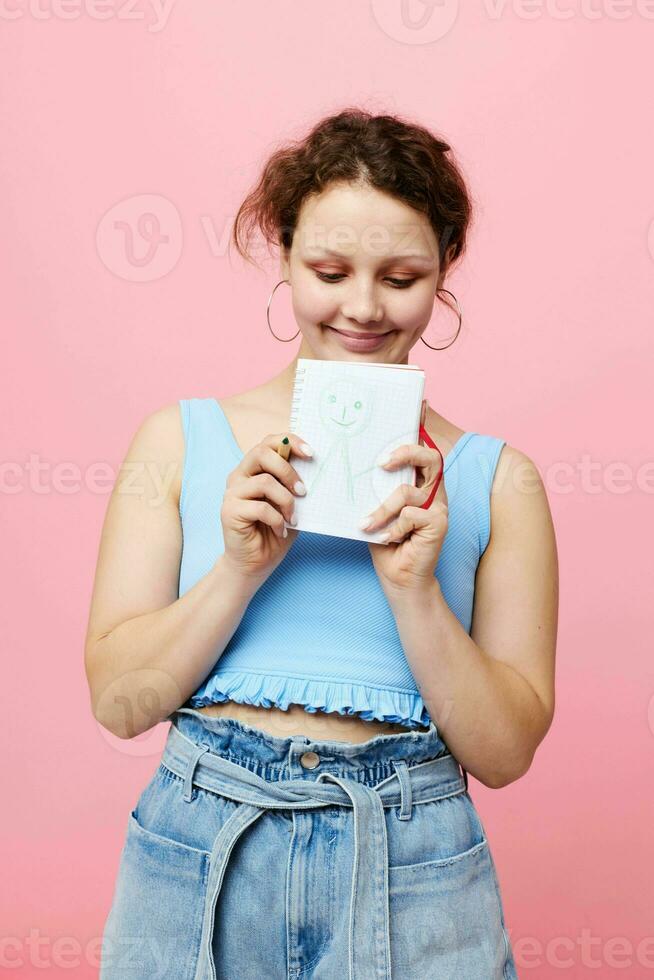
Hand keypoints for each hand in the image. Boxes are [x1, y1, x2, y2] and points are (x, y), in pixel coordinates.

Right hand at [220, 432, 311, 585]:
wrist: (255, 563)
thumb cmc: (275, 530)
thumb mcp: (291, 503)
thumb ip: (295, 484)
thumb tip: (315, 467)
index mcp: (254, 469)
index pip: (268, 442)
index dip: (290, 441)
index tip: (311, 453)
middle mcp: (240, 476)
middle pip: (262, 453)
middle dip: (288, 470)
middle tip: (304, 491)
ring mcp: (232, 493)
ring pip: (264, 482)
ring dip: (286, 501)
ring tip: (293, 518)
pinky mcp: (229, 511)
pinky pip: (260, 507)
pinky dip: (277, 520)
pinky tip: (280, 530)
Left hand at [363, 400, 447, 595]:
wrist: (399, 579)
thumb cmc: (385, 541)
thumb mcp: (373, 507)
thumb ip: (373, 485)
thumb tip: (352, 458)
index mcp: (420, 482)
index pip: (423, 447)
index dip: (422, 425)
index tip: (418, 403)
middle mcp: (434, 490)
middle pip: (430, 457)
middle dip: (406, 453)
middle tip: (382, 463)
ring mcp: (440, 506)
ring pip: (407, 492)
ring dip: (381, 509)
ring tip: (366, 524)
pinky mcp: (440, 524)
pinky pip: (410, 515)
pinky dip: (392, 528)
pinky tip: (386, 540)